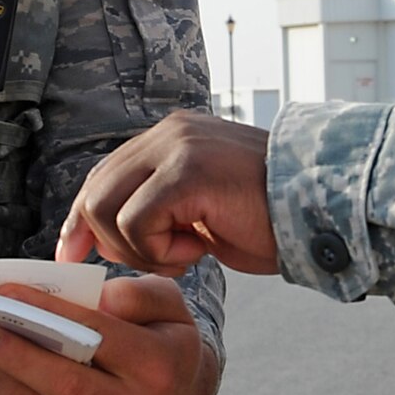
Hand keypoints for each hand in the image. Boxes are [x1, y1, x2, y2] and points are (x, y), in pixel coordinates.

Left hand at [56, 111, 278, 274]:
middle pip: (95, 191)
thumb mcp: (200, 208)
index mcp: (171, 136)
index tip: (71, 255)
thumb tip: (103, 236)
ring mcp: (177, 147)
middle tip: (156, 262)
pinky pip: (137, 222)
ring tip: (185, 254)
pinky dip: (159, 251)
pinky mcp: (186, 172)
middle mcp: (169, 132)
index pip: (103, 176)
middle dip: (106, 241)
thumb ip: (158, 208)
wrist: (323, 209)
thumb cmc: (267, 218)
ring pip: (107, 208)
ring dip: (140, 248)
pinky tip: (198, 251)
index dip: (81, 220)